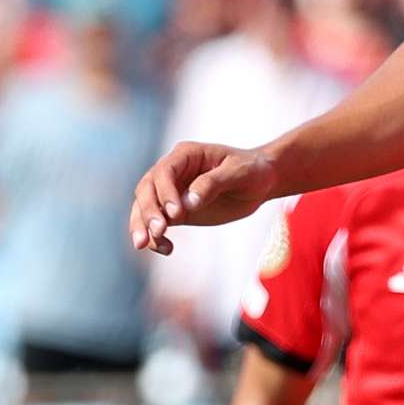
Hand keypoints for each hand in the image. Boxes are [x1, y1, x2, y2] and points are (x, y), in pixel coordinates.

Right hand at [132, 141, 280, 256]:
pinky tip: (166, 249)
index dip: (165, 192)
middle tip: (159, 231)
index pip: (164, 172)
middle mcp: (172, 172)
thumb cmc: (252, 170)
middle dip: (148, 211)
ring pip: (145, 208)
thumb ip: (212, 184)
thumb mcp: (239, 172)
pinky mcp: (177, 212)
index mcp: (185, 155)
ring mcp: (172, 193)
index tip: (177, 213)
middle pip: (147, 190)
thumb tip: (188, 202)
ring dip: (142, 227)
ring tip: (145, 245)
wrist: (261, 183)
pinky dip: (156, 238)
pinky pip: (158, 224)